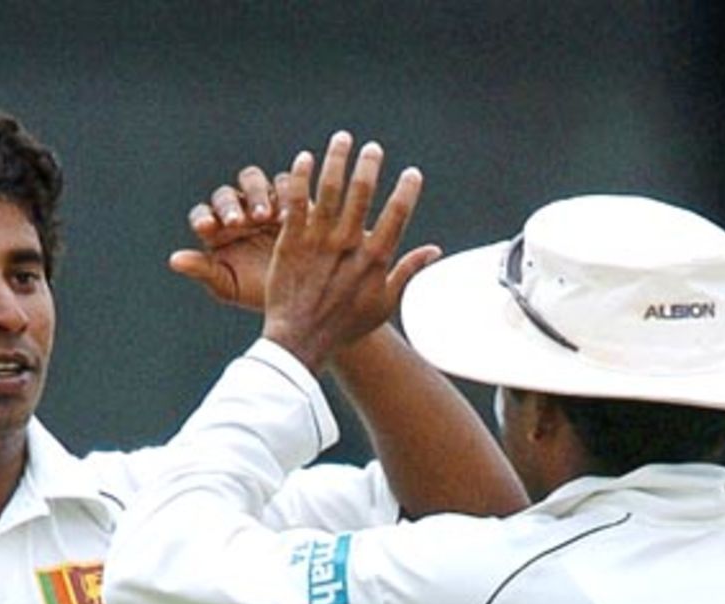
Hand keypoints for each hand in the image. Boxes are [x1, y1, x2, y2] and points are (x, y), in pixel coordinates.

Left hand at [169, 165, 284, 310]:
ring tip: (265, 217)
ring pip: (252, 180)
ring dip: (256, 195)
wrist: (295, 292)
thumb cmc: (254, 290)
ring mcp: (261, 200)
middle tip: (238, 223)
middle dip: (230, 206)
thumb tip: (174, 260)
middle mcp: (236, 209)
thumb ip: (202, 270)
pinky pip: (284, 184)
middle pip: (226, 194)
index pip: (202, 215)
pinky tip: (288, 216)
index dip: (202, 218)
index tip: (207, 228)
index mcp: (216, 229)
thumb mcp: (228, 286)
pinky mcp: (289, 197)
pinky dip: (285, 194)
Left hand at [262, 131, 439, 373]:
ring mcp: (318, 242)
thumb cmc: (343, 328)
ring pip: (330, 190)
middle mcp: (348, 246)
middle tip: (373, 148)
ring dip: (338, 160)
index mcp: (374, 260)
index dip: (406, 191)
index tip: (412, 173)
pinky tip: (304, 159)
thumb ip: (408, 273)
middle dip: (370, 166)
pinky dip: (300, 178)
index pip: (397, 215)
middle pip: (363, 194)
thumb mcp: (384, 305)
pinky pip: (297, 202)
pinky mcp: (290, 242)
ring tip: (342, 139)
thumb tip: (434, 251)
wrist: (300, 342)